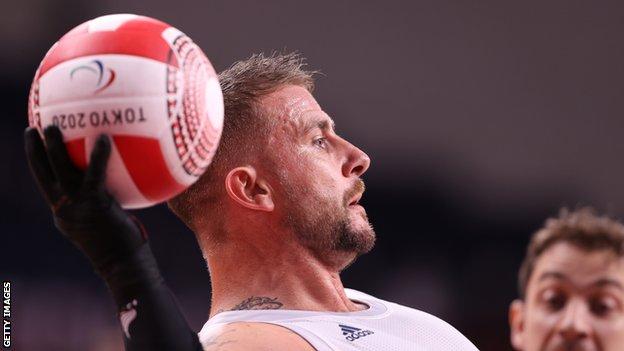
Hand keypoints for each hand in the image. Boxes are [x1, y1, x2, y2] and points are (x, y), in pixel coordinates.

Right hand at [24, 126, 144, 270]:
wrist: (124, 266)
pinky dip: (98, 155)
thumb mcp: (107, 224)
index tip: (36, 147)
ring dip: (54, 147)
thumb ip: (105, 204)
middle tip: (32, 129)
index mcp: (64, 214)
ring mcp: (77, 207)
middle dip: (34, 152)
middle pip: (42, 176)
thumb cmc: (124, 247)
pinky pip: (94, 174)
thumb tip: (121, 184)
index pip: (48, 186)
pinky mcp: (95, 205)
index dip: (40, 166)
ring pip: (59, 171)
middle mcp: (64, 210)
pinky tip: (103, 138)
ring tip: (52, 126)